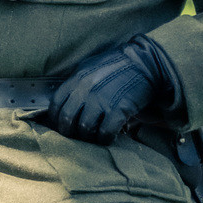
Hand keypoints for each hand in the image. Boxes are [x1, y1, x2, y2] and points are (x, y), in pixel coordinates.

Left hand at [49, 36, 180, 141]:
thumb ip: (76, 83)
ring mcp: (102, 100)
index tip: (62, 126)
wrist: (146, 63)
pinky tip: (108, 137)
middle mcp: (86, 90)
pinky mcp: (118, 110)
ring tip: (94, 136)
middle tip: (77, 135)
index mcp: (77, 79)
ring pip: (85, 129)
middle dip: (70, 132)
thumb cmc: (117, 65)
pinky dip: (105, 139)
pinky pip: (105, 133)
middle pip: (67, 120)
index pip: (56, 105)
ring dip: (88, 137)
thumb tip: (64, 101)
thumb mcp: (90, 67)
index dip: (56, 120)